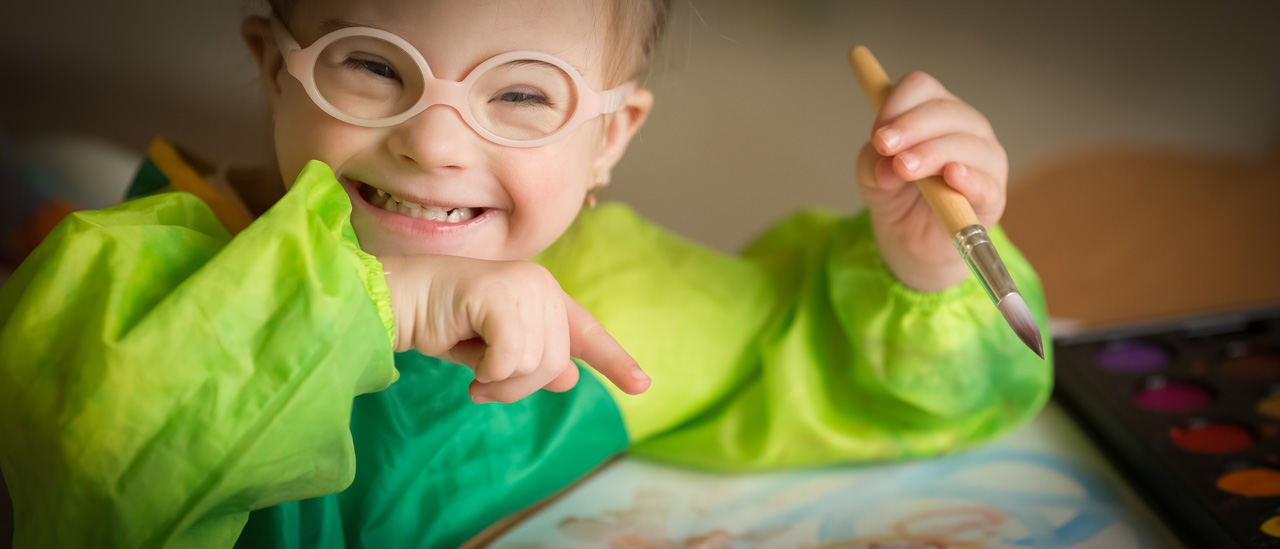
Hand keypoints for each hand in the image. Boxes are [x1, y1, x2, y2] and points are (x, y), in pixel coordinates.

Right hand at [380, 255, 649, 402]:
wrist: (400, 301)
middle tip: (484, 384)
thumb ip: (531, 359)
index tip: (642, 386)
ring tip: (475, 373)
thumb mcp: (494, 350)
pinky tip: (468, 362)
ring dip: (501, 383)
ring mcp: (525, 286)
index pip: (586, 332)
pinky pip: (511, 359)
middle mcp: (542, 285)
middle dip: (519, 386)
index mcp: (544, 294)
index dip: (614, 360)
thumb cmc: (441, 321)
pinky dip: (488, 372)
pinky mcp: (502, 295)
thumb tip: (569, 376)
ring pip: (536, 365)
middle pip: (555, 363)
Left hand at [856, 71, 1007, 291]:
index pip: (921, 87)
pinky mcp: (993, 197)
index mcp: (935, 113)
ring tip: (904, 168)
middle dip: (910, 127)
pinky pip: (986, 184)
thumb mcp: (872, 176)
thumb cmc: (897, 197)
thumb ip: (873, 163)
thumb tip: (887, 164)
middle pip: (944, 111)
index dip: (895, 105)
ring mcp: (985, 160)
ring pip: (965, 144)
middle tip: (884, 147)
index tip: (876, 134)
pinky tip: (953, 175)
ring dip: (931, 153)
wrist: (912, 243)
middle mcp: (966, 128)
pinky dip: (969, 178)